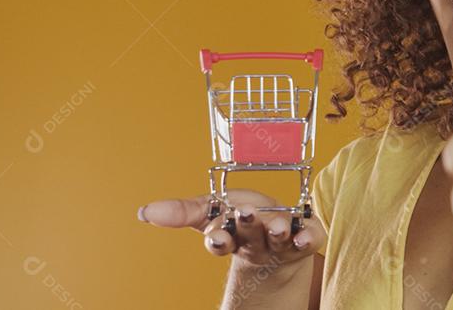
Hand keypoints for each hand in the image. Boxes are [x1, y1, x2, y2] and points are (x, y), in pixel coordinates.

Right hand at [137, 189, 324, 268]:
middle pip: (249, 235)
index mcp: (231, 236)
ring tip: (279, 226)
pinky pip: (308, 239)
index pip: (220, 241)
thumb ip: (182, 211)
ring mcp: (281, 242)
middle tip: (245, 213)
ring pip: (278, 238)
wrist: (281, 235)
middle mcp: (255, 241)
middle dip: (247, 225)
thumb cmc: (243, 218)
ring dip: (278, 231)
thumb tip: (144, 212)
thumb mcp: (211, 210)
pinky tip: (305, 234)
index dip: (218, 239)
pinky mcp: (306, 238)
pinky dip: (307, 237)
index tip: (216, 235)